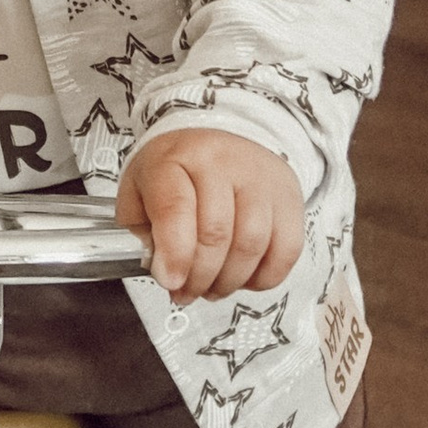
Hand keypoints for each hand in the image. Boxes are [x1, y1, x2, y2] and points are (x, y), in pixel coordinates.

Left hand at [116, 129, 304, 302]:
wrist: (222, 135)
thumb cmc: (178, 170)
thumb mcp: (139, 190)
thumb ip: (140, 231)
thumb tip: (161, 269)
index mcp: (176, 159)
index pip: (176, 208)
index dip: (174, 253)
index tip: (170, 281)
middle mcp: (222, 162)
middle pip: (216, 234)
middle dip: (199, 277)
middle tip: (186, 292)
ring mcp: (261, 179)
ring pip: (251, 245)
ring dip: (229, 281)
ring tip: (211, 287)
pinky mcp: (288, 198)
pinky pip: (285, 251)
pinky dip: (263, 278)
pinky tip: (242, 278)